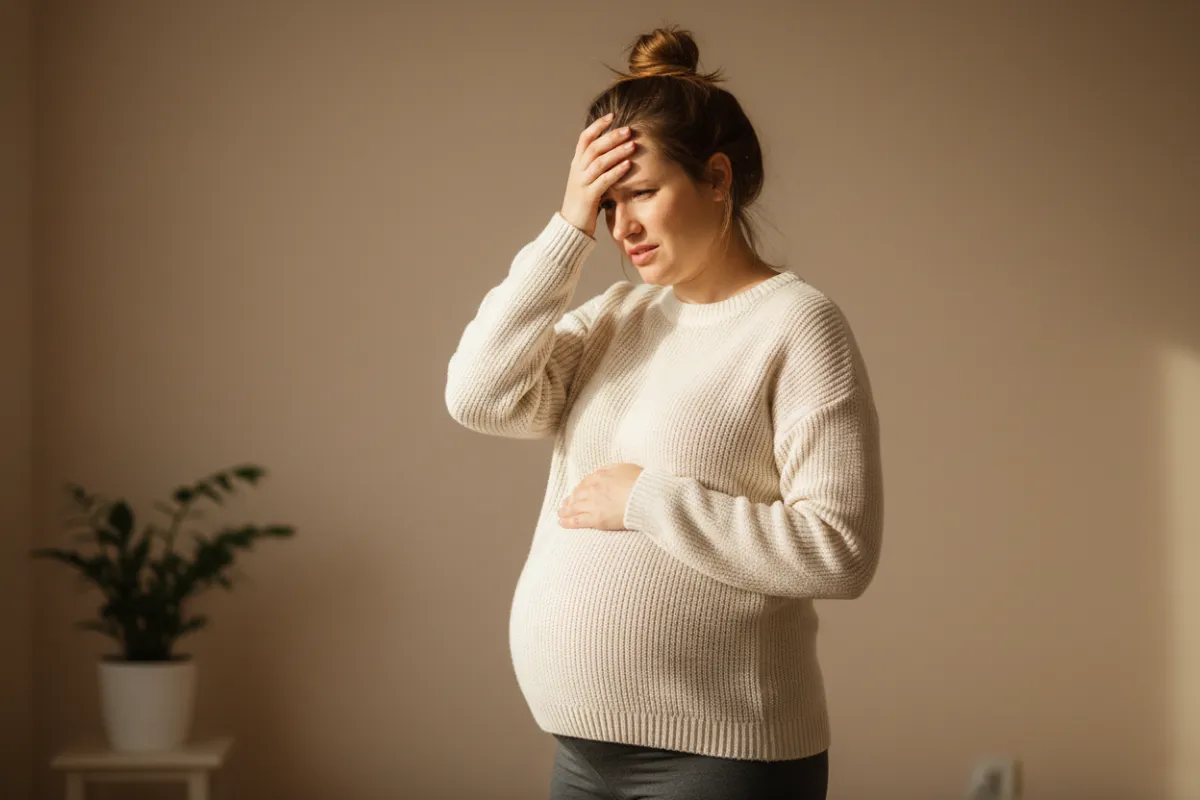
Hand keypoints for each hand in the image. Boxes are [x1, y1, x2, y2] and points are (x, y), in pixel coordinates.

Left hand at [558, 463, 644, 530]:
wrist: (646, 497)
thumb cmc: (640, 482)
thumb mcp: (624, 468)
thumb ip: (609, 469)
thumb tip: (598, 471)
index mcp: (600, 477)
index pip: (584, 483)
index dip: (579, 489)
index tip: (577, 493)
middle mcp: (593, 490)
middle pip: (577, 495)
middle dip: (570, 500)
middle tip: (565, 504)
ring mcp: (593, 505)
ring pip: (574, 508)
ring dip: (565, 511)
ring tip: (560, 514)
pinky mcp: (596, 519)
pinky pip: (577, 520)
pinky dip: (568, 522)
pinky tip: (561, 523)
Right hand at [560, 112, 636, 238]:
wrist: (571, 227)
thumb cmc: (583, 204)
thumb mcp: (587, 181)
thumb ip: (596, 167)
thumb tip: (613, 153)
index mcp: (576, 164)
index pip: (585, 138)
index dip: (597, 125)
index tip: (612, 116)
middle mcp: (577, 170)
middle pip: (594, 147)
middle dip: (612, 136)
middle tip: (629, 130)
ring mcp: (581, 183)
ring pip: (599, 162)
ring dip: (617, 152)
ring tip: (633, 145)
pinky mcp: (588, 197)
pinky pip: (603, 180)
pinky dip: (616, 171)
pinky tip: (628, 165)